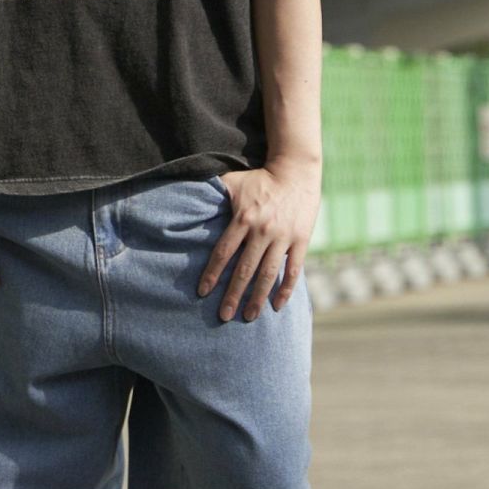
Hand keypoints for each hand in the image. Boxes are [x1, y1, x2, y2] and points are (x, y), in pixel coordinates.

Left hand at [197, 156, 320, 321]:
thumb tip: (187, 202)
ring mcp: (283, 237)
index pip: (223, 252)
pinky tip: (277, 306)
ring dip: (258, 298)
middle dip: (233, 295)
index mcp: (243, 219)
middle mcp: (262, 231)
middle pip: (244, 269)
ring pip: (268, 274)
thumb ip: (213, 194)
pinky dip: (286, 289)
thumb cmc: (260, 179)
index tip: (202, 293)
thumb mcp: (233, 182)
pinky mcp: (301, 240)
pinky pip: (293, 270)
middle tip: (223, 316)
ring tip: (249, 316)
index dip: (212, 274)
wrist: (296, 171)